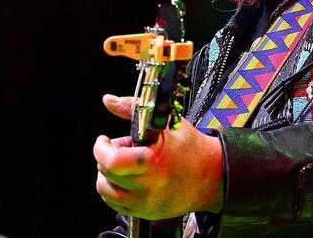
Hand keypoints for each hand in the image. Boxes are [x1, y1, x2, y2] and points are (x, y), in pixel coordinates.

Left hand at [93, 94, 223, 219]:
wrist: (212, 176)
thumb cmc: (190, 147)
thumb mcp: (165, 121)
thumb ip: (133, 108)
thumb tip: (108, 100)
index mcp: (154, 162)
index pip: (112, 161)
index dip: (101, 148)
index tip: (104, 140)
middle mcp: (149, 186)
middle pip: (106, 174)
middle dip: (106, 157)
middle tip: (120, 148)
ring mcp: (146, 203)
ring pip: (106, 191)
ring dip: (107, 175)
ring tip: (123, 164)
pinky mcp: (145, 213)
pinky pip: (115, 204)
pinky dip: (114, 190)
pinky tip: (127, 178)